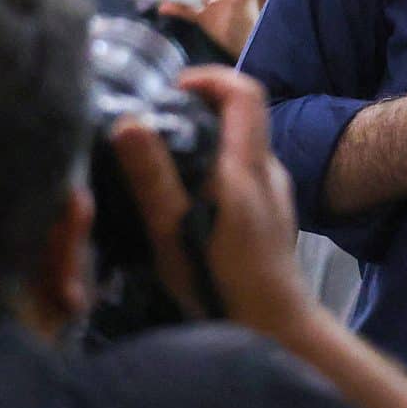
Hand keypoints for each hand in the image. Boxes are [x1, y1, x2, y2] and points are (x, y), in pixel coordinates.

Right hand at [110, 65, 313, 336]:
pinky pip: (244, 174)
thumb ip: (154, 178)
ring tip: (164, 161)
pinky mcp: (272, 217)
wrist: (278, 330)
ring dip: (207, 141)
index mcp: (248, 167)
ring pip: (242, 147)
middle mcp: (269, 172)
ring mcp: (275, 195)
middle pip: (243, 116)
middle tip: (157, 122)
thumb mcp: (177, 234)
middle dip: (201, 107)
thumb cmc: (225, 285)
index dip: (209, 78)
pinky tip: (188, 200)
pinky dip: (216, 169)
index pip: (244, 93)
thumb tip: (128, 123)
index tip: (172, 88)